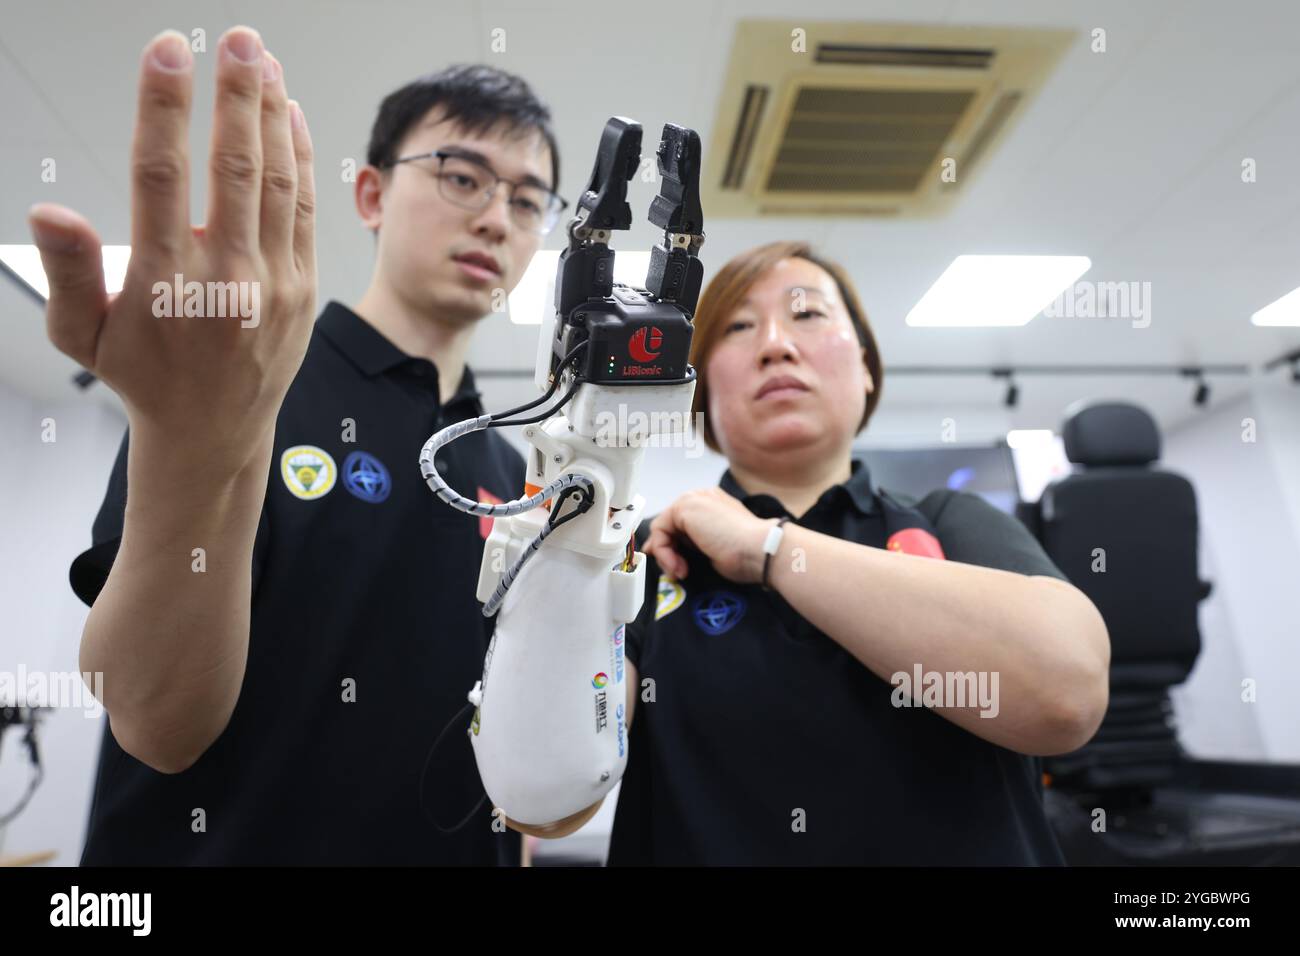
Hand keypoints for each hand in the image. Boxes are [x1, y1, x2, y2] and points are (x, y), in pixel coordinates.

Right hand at [29, 26, 316, 472]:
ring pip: (277, 185)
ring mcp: (273, 286)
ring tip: (262, 61)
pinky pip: (305, 213)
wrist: (214, 430)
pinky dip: (300, 161)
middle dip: (237, 96)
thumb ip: (70, 271)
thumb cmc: (142, 375)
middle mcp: (225, 281)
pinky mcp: (304, 290)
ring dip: (272, 117)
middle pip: (234, 170)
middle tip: (238, 38)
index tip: (168, 49)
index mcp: (163, 285)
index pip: (160, 178)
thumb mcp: (84, 335)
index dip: (164, 108)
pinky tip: (290, 115)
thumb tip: (49, 211)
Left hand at [642, 487, 775, 583]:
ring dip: (666, 555)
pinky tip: (678, 565)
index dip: (672, 546)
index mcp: (712, 504)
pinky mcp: (684, 507)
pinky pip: (659, 531)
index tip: (674, 566)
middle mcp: (701, 498)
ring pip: (662, 529)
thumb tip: (673, 554)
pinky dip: (664, 552)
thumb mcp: (715, 548)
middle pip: (669, 525)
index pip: (681, 523)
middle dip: (667, 551)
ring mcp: (693, 500)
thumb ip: (695, 545)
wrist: (760, 550)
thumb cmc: (747, 554)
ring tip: (680, 571)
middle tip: (676, 571)